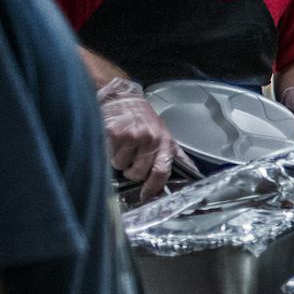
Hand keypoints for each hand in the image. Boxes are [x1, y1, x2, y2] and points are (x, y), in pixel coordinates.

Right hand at [97, 78, 183, 202]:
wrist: (123, 97)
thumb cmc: (143, 118)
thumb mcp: (163, 135)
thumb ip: (171, 156)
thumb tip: (185, 175)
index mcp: (165, 142)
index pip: (162, 171)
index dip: (153, 187)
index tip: (146, 196)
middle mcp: (151, 139)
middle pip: (138, 173)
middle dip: (132, 173)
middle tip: (130, 161)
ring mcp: (133, 136)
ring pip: (121, 166)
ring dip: (119, 161)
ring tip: (122, 146)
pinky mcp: (115, 133)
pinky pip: (109, 155)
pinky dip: (108, 152)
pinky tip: (113, 141)